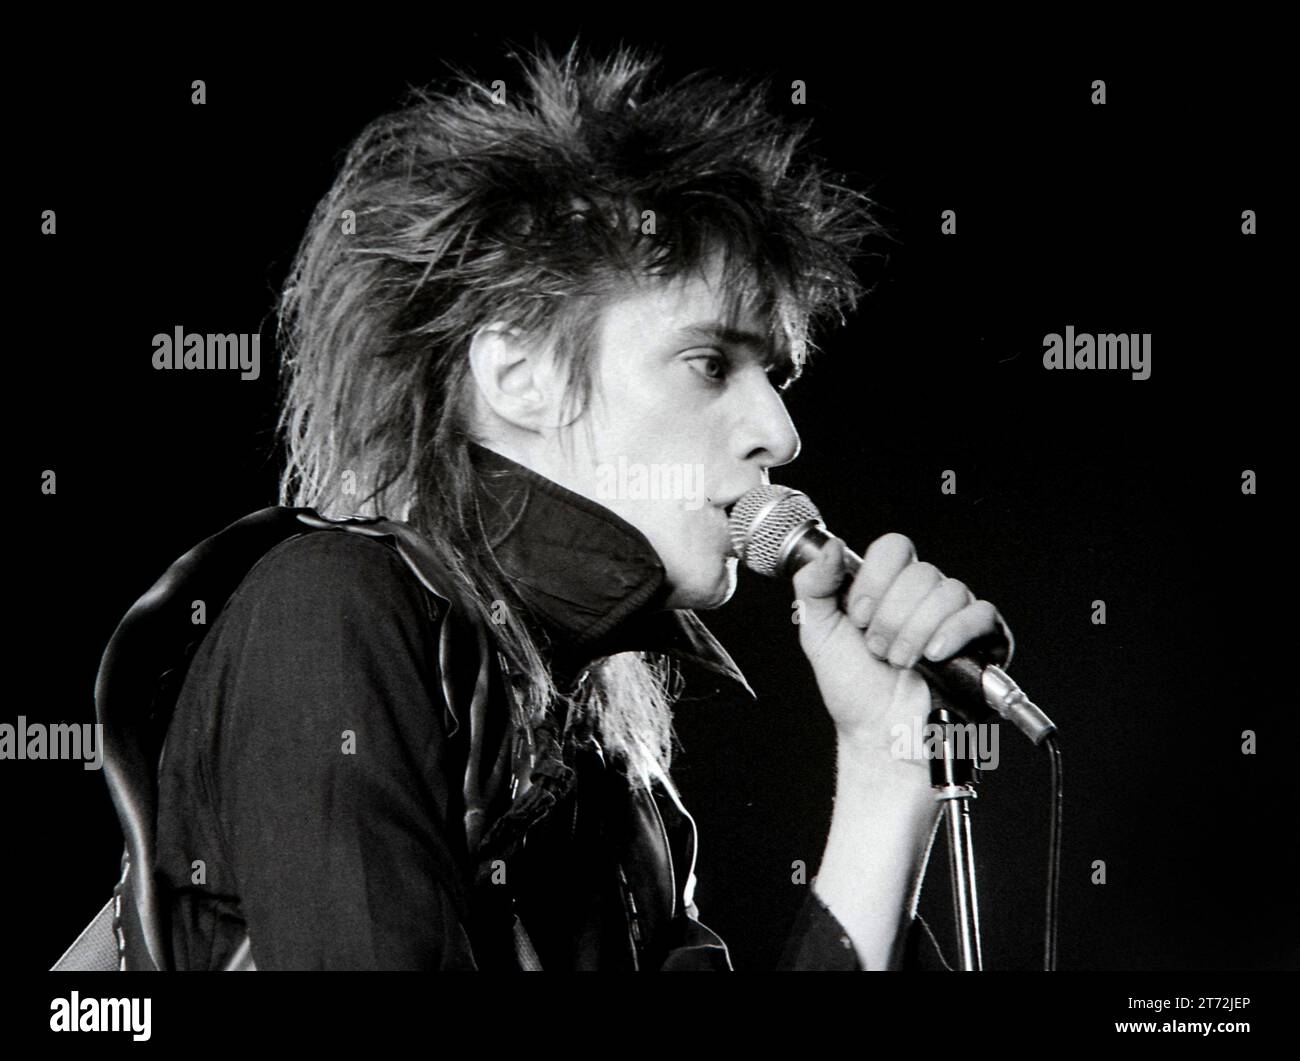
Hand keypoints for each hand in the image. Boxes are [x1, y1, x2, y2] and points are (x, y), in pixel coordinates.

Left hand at [793, 532, 1012, 769]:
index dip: (875, 579)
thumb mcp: (818, 632)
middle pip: (921, 572)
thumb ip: (813, 584)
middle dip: (891, 617)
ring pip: (949, 592)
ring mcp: (953, 615)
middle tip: (877, 648)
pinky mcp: (981, 639)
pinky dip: (954, 632)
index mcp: (888, 586)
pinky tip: (934, 654)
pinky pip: (981, 614)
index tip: (859, 616)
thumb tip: (830, 547)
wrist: (878, 732)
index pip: (894, 548)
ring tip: (900, 661)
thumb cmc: (853, 688)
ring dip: (916, 632)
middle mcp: (923, 595)